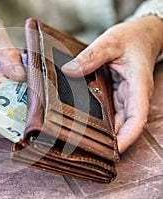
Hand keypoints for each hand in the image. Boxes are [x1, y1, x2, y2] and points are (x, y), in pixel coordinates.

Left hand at [61, 15, 162, 152]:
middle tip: (87, 149)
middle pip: (126, 125)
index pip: (137, 118)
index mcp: (137, 86)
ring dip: (105, 133)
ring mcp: (126, 96)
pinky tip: (86, 124)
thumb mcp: (110, 43)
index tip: (113, 151)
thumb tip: (69, 70)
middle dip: (111, 141)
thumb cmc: (132, 38)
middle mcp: (134, 95)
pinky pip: (111, 111)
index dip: (126, 138)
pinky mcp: (119, 94)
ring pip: (118, 120)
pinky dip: (102, 120)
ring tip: (83, 141)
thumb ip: (91, 56)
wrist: (141, 34)